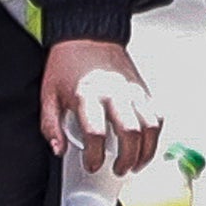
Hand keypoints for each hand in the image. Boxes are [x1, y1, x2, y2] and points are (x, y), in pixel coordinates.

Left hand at [40, 39, 161, 176]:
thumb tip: (59, 150)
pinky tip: (147, 145)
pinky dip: (156, 134)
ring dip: (146, 151)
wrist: (87, 35)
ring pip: (150, 127)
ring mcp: (132, 91)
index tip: (91, 165)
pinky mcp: (143, 89)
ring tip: (136, 164)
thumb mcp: (48, 95)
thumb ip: (50, 126)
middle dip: (127, 159)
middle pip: (130, 134)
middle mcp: (114, 93)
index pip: (96, 134)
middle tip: (118, 170)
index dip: (95, 157)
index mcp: (87, 96)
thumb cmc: (67, 64)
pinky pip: (157, 116)